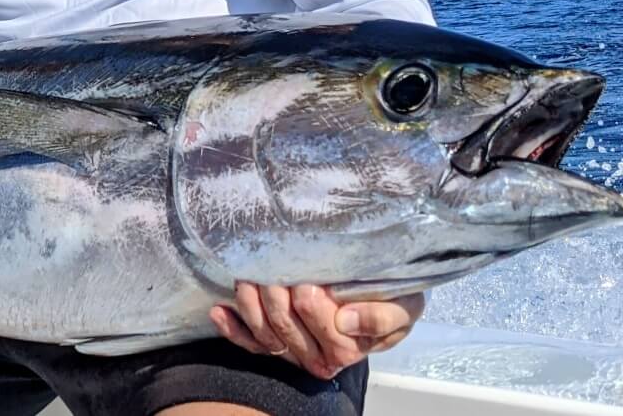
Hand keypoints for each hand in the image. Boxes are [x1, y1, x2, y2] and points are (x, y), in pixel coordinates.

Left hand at [209, 282, 424, 378]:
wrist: (380, 299)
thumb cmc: (390, 299)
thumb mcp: (402, 307)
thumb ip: (380, 317)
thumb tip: (345, 320)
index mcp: (347, 348)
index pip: (319, 325)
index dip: (311, 303)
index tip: (307, 279)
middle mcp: (317, 355)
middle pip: (285, 326)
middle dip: (275, 295)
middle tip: (273, 267)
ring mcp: (292, 351)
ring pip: (263, 332)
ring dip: (250, 304)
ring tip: (248, 277)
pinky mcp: (273, 344)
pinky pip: (249, 343)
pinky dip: (231, 328)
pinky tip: (219, 311)